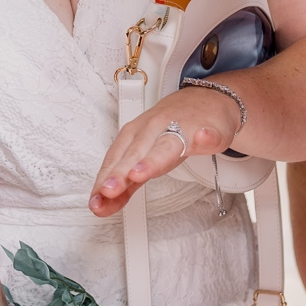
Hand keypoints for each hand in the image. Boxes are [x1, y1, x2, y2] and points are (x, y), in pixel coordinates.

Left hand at [87, 87, 238, 216]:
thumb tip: (102, 206)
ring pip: (166, 144)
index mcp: (135, 135)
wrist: (205, 100)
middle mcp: (154, 129)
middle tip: (109, 190)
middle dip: (121, 173)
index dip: (105, 180)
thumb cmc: (171, 130)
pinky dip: (206, 136)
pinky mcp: (208, 129)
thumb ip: (125, 184)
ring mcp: (181, 127)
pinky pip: (208, 133)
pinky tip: (203, 138)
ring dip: (152, 159)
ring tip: (140, 174)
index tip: (97, 201)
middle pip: (136, 153)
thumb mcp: (145, 156)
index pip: (115, 159)